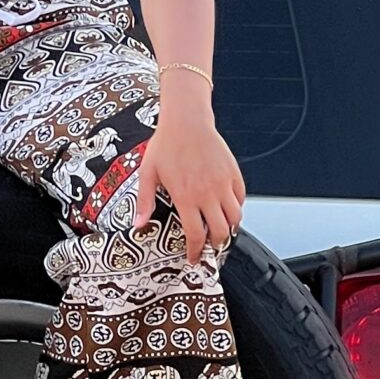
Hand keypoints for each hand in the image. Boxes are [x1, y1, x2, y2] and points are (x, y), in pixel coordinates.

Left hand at [134, 102, 245, 261]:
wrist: (186, 121)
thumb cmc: (166, 145)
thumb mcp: (148, 174)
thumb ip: (144, 201)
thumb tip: (138, 225)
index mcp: (186, 197)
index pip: (196, 235)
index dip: (196, 251)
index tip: (194, 258)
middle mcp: (208, 193)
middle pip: (221, 231)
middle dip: (215, 245)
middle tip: (208, 247)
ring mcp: (223, 183)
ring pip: (236, 217)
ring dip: (229, 228)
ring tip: (219, 230)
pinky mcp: (233, 173)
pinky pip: (241, 198)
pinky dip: (236, 208)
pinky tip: (225, 209)